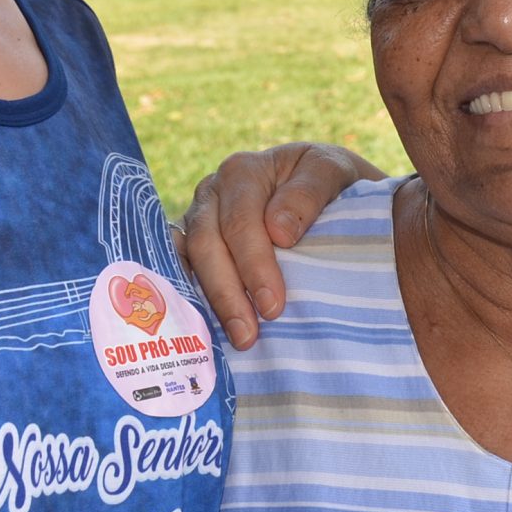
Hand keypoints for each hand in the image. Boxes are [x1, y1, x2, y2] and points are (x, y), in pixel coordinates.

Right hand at [180, 144, 382, 347]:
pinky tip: (209, 330)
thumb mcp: (332, 172)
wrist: (327, 188)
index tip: (274, 305)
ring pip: (189, 261)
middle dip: (228, 292)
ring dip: (210, 302)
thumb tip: (278, 231)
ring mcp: (198, 221)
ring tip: (237, 339)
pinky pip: (179, 273)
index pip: (240, 221)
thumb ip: (308, 193)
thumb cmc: (330, 182)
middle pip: (207, 244)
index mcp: (243, 173)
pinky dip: (190, 299)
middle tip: (250, 334)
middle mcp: (212, 194)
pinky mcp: (192, 247)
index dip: (254, 264)